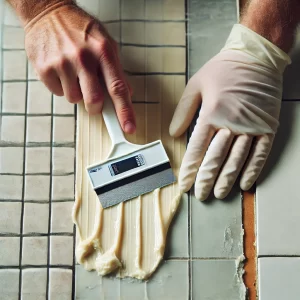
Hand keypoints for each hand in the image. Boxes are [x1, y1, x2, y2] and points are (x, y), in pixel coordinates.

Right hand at [24, 2, 134, 132]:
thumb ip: (116, 70)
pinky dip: (62, 86)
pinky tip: (61, 70)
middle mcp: (83, 58)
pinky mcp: (45, 69)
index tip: (129, 128)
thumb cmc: (80, 29)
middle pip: (94, 100)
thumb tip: (127, 94)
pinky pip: (58, 93)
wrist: (48, 12)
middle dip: (95, 106)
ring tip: (74, 73)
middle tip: (93, 98)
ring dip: (77, 92)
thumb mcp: (105, 43)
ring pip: (74, 99)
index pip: (117, 88)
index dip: (125, 111)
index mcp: (103, 51)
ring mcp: (62, 63)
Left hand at [169, 24, 290, 200]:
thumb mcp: (195, 84)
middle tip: (201, 195)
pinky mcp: (267, 127)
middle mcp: (231, 123)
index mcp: (211, 113)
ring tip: (220, 194)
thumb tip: (173, 134)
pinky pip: (260, 152)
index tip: (185, 183)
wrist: (256, 56)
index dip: (190, 169)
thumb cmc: (223, 69)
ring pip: (237, 159)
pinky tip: (246, 183)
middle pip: (216, 158)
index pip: (197, 148)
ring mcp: (251, 127)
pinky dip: (253, 169)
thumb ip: (183, 111)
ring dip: (227, 179)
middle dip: (207, 179)